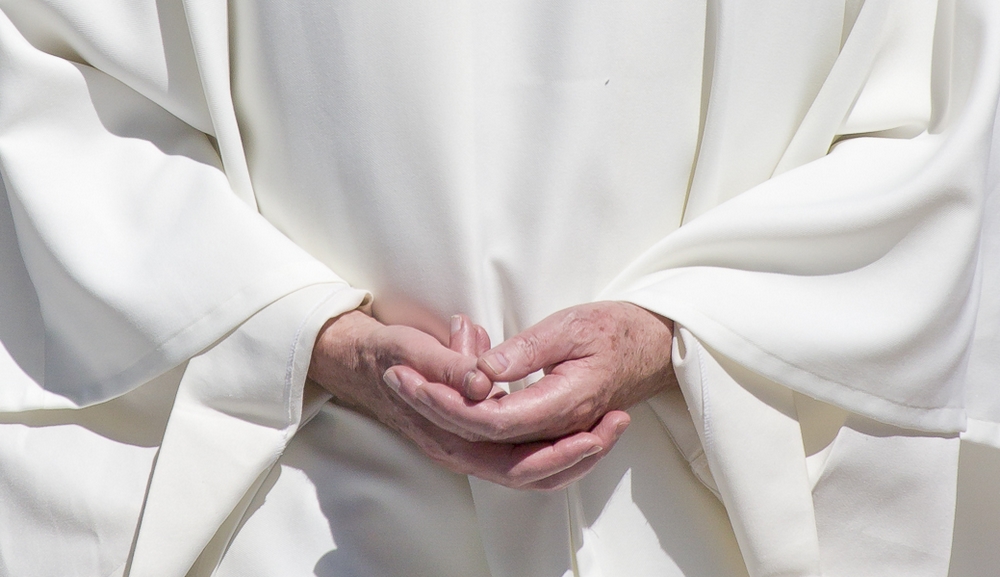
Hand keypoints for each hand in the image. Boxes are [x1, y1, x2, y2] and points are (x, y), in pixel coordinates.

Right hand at [309, 310, 627, 489]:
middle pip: (530, 474)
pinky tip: (582, 426)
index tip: (598, 424)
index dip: (561, 445)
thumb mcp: (413, 348)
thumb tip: (482, 380)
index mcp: (446, 434)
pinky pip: (522, 459)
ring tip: (611, 425)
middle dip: (578, 454)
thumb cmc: (389, 354)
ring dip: (572, 455)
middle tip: (617, 424)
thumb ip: (449, 364)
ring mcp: (467, 452)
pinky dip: (555, 449)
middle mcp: (459, 453)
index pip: (514, 457)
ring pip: (530, 472)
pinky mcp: (475, 443)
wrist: (362, 364)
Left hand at [388, 302, 676, 443]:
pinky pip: (502, 442)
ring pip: (489, 447)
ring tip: (413, 389)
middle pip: (483, 442)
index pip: (493, 421)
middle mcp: (557, 429)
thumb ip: (527, 350)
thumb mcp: (572, 326)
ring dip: (446, 423)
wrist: (652, 347)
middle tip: (399, 381)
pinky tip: (445, 399)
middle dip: (434, 414)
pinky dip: (467, 423)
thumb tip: (482, 370)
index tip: (415, 379)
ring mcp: (553, 434)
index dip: (449, 404)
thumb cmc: (615, 330)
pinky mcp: (548, 430)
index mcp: (563, 404)